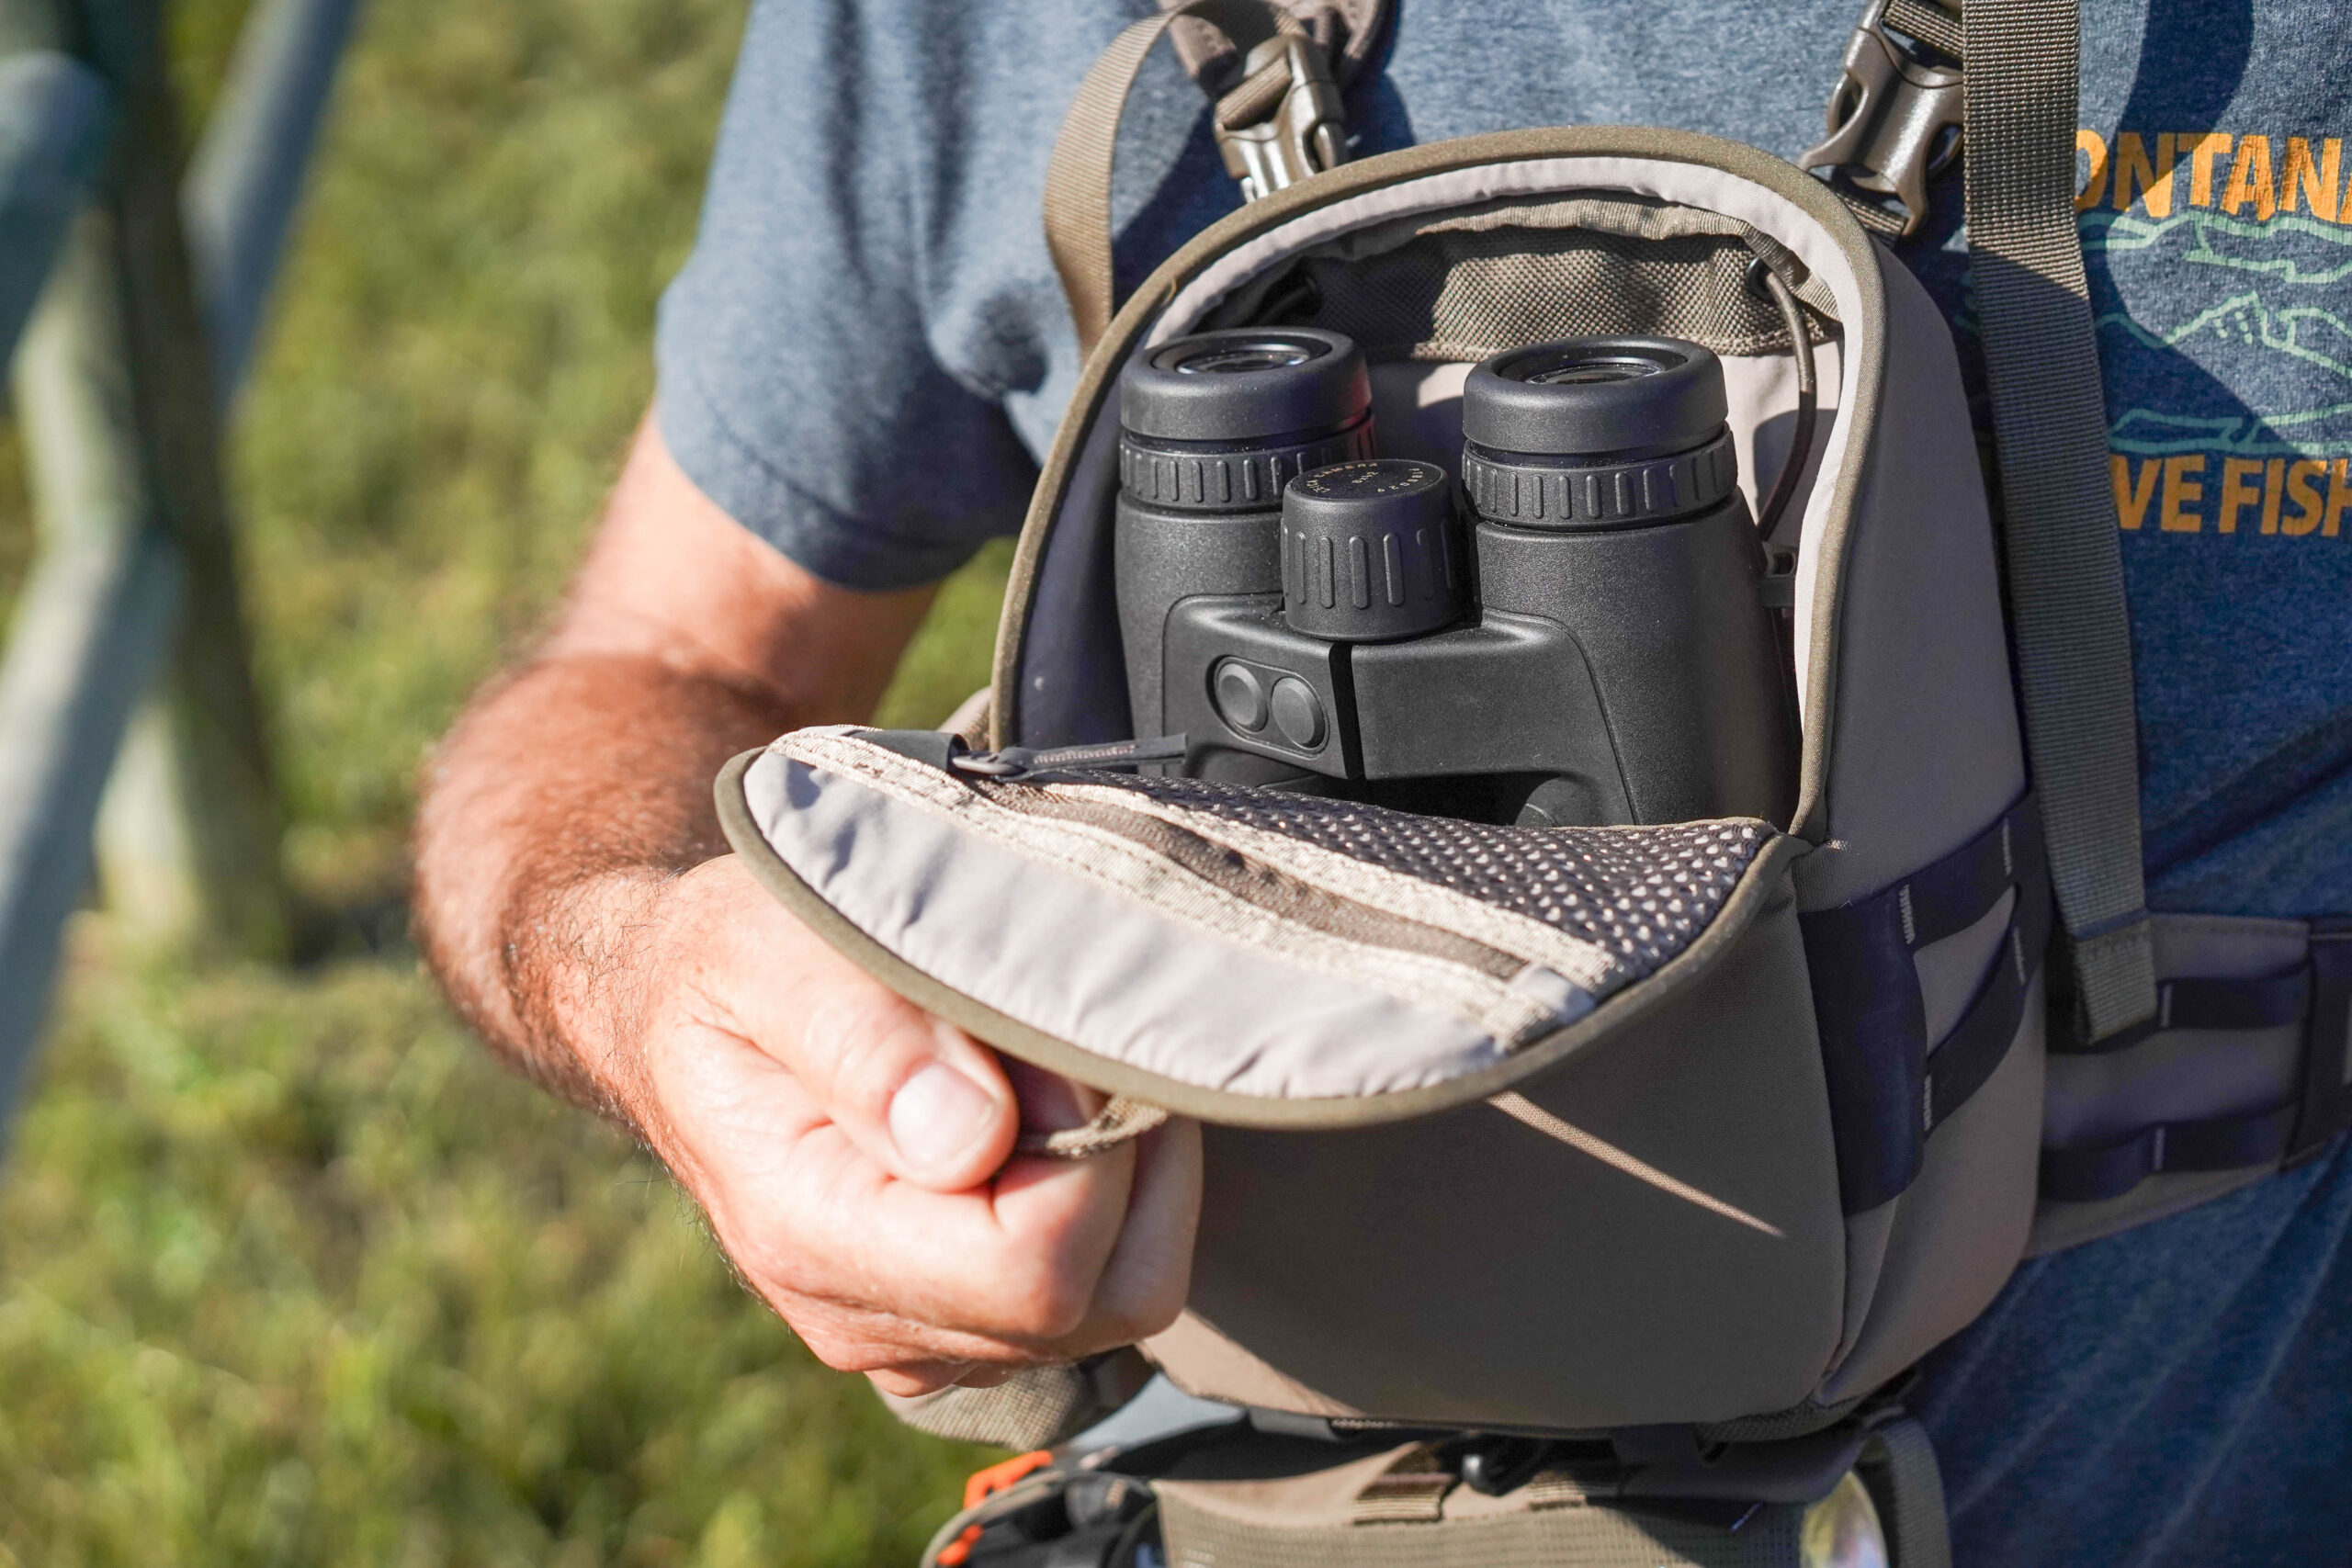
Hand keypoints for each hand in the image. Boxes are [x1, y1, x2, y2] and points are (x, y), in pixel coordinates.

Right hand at [606, 854, 1200, 1395]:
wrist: (675, 1013)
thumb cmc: (726, 965)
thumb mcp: (764, 953)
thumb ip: (865, 1043)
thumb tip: (972, 1140)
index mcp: (812, 1237)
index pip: (1033, 1266)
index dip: (1088, 1147)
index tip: (1046, 1039)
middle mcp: (867, 1317)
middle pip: (1101, 1294)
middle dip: (1127, 1157)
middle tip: (1064, 1040)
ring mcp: (919, 1334)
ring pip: (1118, 1300)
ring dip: (1131, 1175)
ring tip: (1057, 1067)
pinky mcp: (959, 1323)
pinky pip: (1097, 1295)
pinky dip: (1114, 1201)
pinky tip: (1053, 1112)